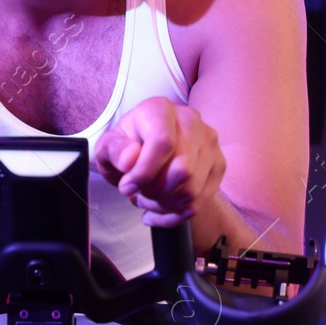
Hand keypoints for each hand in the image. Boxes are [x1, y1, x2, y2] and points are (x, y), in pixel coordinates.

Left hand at [92, 99, 224, 227]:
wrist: (144, 151)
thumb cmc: (126, 147)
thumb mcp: (108, 147)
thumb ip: (113, 150)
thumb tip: (130, 160)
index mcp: (161, 109)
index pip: (163, 143)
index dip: (144, 173)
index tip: (127, 187)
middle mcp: (191, 121)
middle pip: (182, 171)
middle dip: (154, 192)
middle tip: (137, 193)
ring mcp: (209, 143)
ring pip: (192, 190)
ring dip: (164, 204)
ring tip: (147, 199)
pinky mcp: (218, 165)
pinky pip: (200, 202)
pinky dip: (175, 214)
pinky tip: (158, 210)